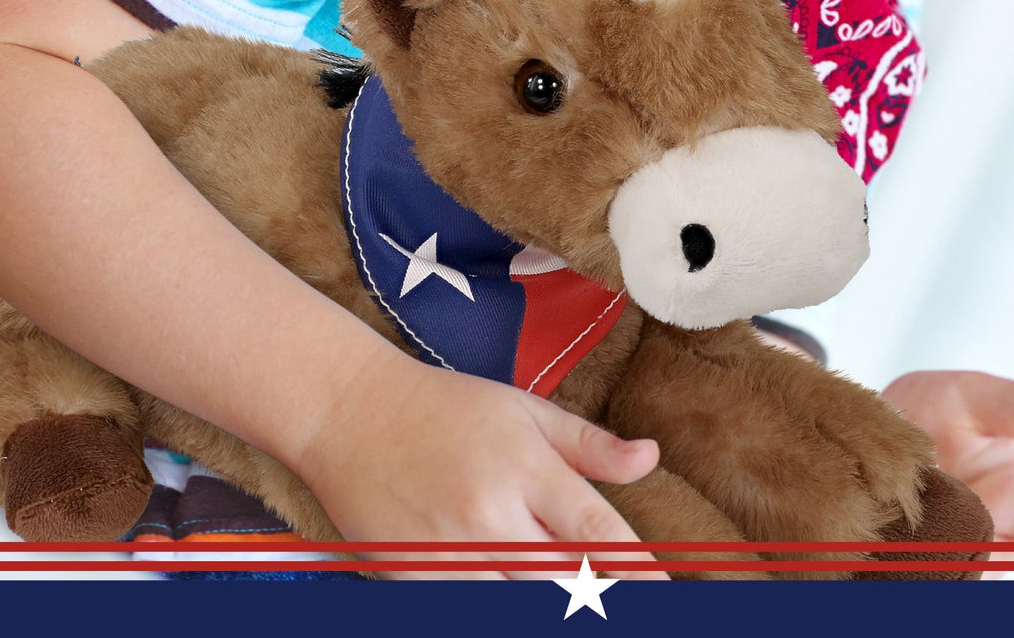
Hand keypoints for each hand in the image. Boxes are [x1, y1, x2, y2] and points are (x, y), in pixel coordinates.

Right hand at [297, 346, 667, 580]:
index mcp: (525, 467)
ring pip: (515, 604)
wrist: (351, 413)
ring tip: (549, 578)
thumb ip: (589, 443)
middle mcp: (491, 515)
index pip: (596, 532)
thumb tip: (651, 458)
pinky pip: (466, 606)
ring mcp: (450, 554)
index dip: (637, 569)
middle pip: (562, 582)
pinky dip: (488, 600)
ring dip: (537, 597)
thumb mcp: (523, 410)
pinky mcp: (414, 580)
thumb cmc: (445, 407)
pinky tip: (499, 582)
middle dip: (590, 593)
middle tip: (608, 593)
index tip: (662, 591)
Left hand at [882, 370, 1013, 579]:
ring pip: (971, 581)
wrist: (862, 430)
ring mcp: (954, 552)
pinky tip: (918, 580)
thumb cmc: (928, 412)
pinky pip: (928, 581)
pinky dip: (925, 584)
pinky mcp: (915, 564)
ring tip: (959, 578)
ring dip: (967, 581)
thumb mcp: (971, 397)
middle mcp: (993, 533)